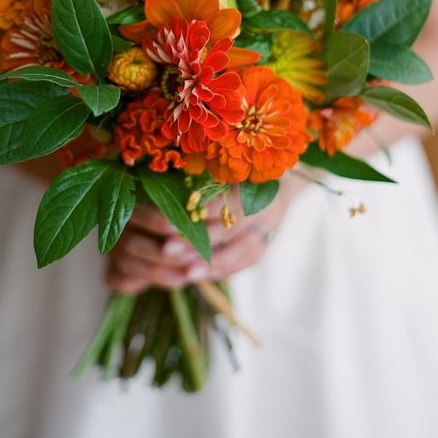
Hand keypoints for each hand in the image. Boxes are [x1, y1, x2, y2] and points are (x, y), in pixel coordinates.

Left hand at [106, 176, 302, 292]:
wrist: (280, 175)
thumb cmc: (239, 163)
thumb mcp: (221, 162)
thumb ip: (197, 173)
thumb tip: (157, 176)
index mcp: (252, 178)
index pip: (220, 199)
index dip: (195, 211)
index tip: (166, 223)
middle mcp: (266, 203)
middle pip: (229, 228)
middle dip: (197, 242)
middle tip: (166, 251)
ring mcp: (271, 224)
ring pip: (241, 251)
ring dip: (210, 263)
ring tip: (184, 274)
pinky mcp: (270, 240)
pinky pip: (249, 260)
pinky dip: (226, 269)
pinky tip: (203, 275)